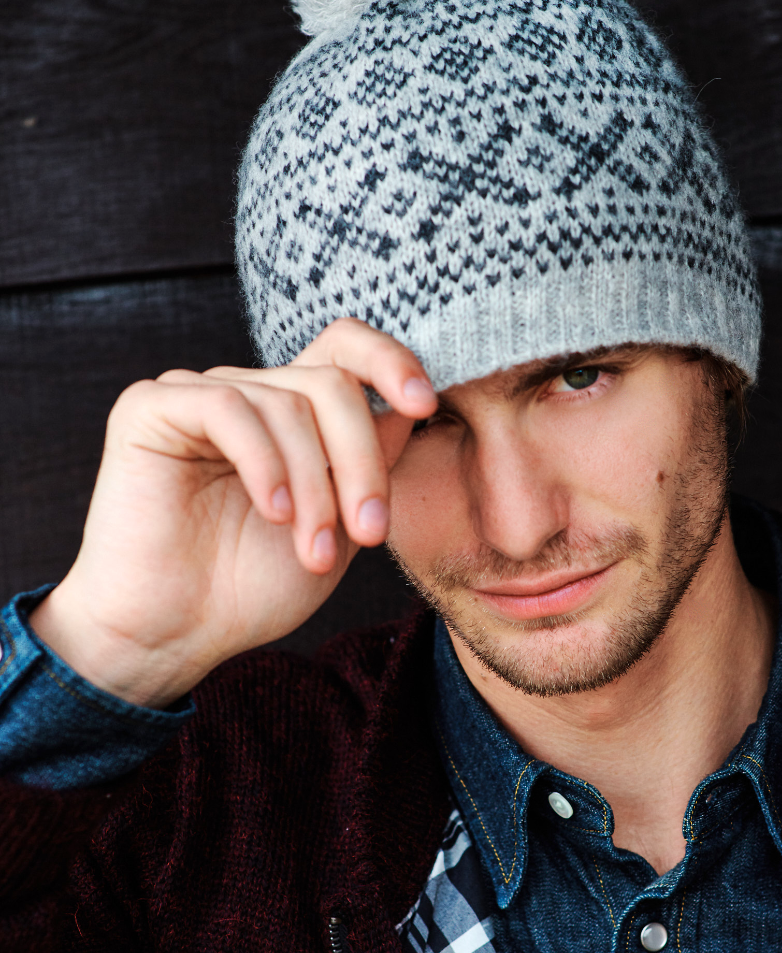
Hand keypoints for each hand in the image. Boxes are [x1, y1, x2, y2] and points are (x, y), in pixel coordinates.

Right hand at [29, 319, 435, 707]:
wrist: (174, 638)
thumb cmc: (253, 585)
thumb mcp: (342, 525)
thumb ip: (373, 462)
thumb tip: (414, 407)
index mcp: (292, 410)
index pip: (346, 348)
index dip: (391, 360)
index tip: (424, 405)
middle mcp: (248, 391)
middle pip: (331, 383)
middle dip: (362, 461)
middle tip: (371, 531)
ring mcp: (199, 394)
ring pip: (289, 404)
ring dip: (315, 485)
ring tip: (315, 550)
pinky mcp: (151, 407)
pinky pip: (228, 408)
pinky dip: (265, 463)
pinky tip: (273, 511)